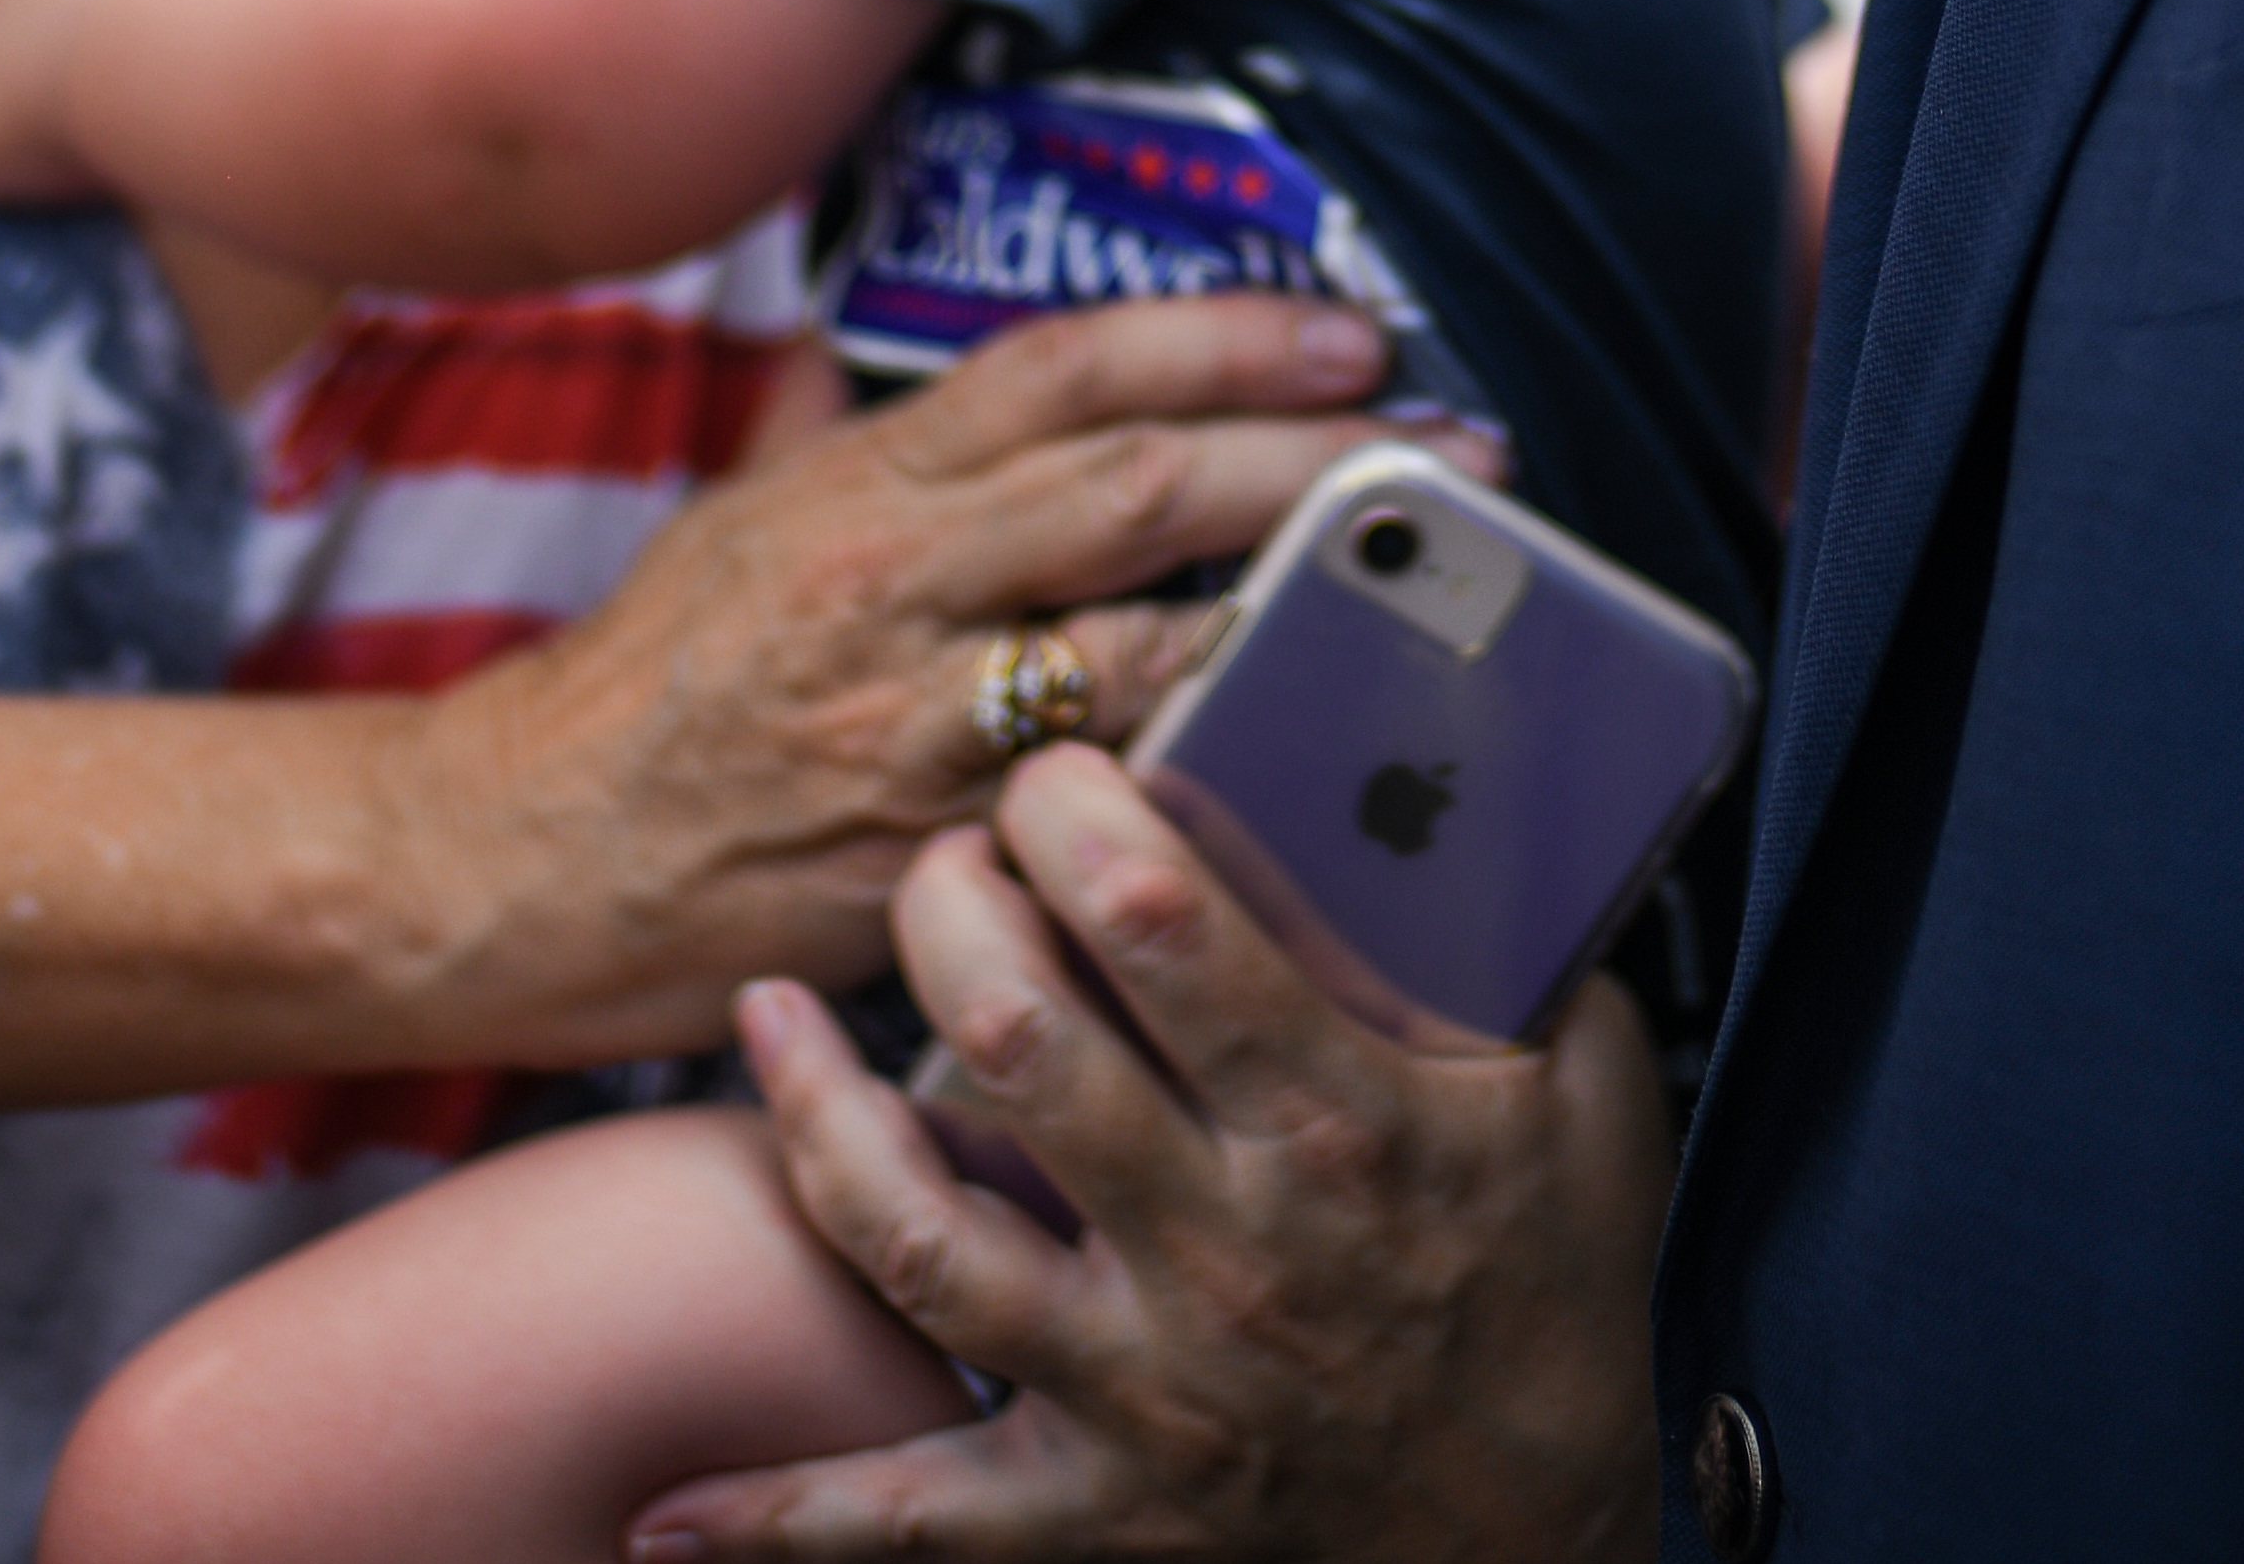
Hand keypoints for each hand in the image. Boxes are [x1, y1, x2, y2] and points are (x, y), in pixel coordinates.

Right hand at [407, 289, 1466, 1064]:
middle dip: (1315, 462)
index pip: (1066, 367)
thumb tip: (957, 357)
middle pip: (1137, 488)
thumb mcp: (741, 515)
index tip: (1356, 335)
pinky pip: (1098, 816)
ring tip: (1428, 608)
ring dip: (1301, 627)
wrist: (501, 861)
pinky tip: (1320, 773)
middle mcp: (887, 583)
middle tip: (1455, 457)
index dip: (1224, 338)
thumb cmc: (641, 689)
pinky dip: (1213, 787)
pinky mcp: (916, 862)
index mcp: (857, 480)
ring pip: (1141, 653)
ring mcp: (904, 728)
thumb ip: (860, 437)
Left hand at [651, 758, 1666, 1562]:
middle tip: (935, 861)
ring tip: (768, 1014)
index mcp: (1345, 1124)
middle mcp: (1226, 1252)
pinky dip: (780, 1519)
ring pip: (919, 1234)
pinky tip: (663, 1505)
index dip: (1082, 815)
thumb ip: (1505, 926)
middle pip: (1017, 1042)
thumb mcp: (1581, 1079)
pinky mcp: (1095, 1509)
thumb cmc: (1557, 1274)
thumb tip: (1428, 757)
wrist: (1548, 1530)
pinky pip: (910, 1520)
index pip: (1171, 928)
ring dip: (819, 1113)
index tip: (1052, 764)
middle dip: (946, 912)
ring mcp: (1145, 1387)